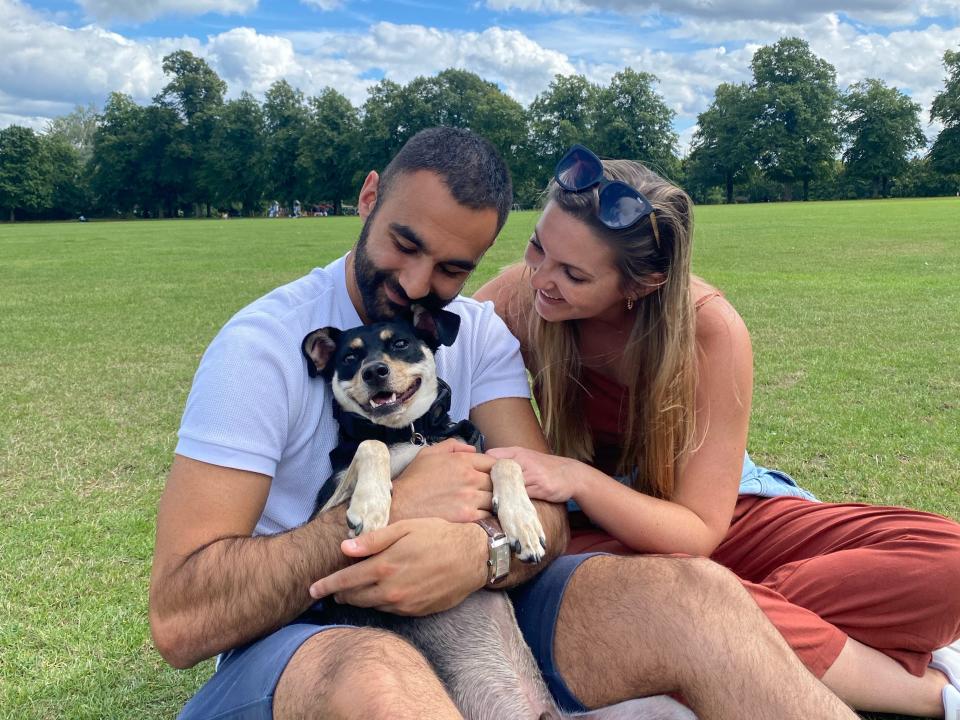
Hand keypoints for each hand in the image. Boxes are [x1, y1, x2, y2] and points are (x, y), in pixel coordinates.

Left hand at [308, 518, 487, 614]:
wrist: (473, 556)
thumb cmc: (438, 534)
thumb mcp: (405, 528)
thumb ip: (373, 539)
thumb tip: (344, 548)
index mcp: (384, 566)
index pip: (345, 581)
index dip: (326, 586)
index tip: (312, 590)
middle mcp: (391, 590)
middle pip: (354, 598)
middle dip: (339, 594)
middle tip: (330, 590)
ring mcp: (404, 604)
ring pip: (371, 606)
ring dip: (359, 600)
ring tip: (351, 593)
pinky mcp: (417, 611)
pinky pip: (390, 611)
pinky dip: (380, 603)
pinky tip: (380, 594)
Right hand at [389, 438, 495, 522]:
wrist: (399, 505)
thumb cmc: (413, 480)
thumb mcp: (428, 453)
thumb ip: (452, 446)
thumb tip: (472, 450)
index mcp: (462, 461)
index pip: (493, 462)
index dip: (495, 469)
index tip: (492, 475)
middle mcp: (470, 478)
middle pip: (497, 481)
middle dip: (496, 485)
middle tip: (490, 491)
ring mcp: (470, 498)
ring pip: (496, 499)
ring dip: (493, 501)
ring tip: (486, 504)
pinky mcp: (467, 517)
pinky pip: (488, 515)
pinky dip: (486, 515)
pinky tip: (479, 516)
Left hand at [486, 446, 581, 503]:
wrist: (572, 474)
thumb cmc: (546, 468)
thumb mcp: (527, 459)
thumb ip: (508, 462)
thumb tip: (486, 471)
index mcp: (517, 452)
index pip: (491, 456)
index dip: (481, 467)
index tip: (475, 479)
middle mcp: (523, 460)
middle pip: (496, 469)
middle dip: (486, 482)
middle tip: (478, 494)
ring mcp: (531, 473)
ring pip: (507, 483)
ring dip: (498, 494)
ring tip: (488, 504)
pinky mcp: (539, 487)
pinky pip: (520, 495)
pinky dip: (512, 501)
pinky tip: (505, 508)